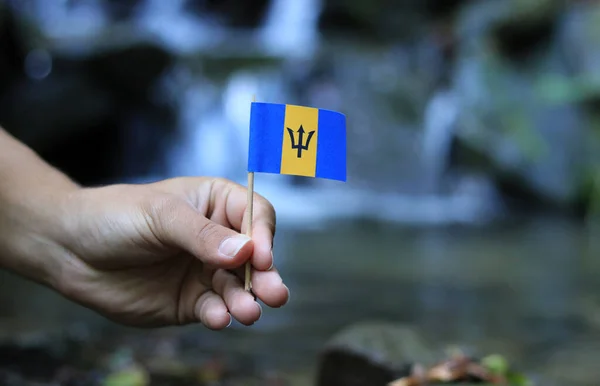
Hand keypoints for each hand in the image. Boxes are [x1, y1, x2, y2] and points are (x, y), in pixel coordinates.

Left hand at [51, 177, 288, 328]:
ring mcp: (204, 271)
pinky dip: (219, 315)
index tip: (259, 256)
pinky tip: (218, 318)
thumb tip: (246, 252)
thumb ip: (202, 235)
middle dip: (265, 276)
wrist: (68, 250)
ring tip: (248, 312)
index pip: (255, 216)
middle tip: (275, 294)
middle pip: (254, 257)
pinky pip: (213, 309)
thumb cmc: (114, 216)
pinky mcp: (190, 301)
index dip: (262, 236)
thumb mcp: (160, 216)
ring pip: (238, 287)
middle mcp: (217, 238)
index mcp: (215, 203)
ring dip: (246, 300)